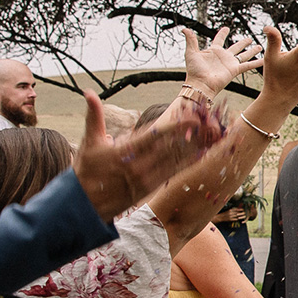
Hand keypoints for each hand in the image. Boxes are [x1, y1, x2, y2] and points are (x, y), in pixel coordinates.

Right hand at [74, 91, 226, 221]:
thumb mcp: (89, 142)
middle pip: (172, 147)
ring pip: (176, 160)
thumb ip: (94, 116)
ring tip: (212, 136)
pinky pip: (173, 173)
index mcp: (126, 152)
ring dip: (195, 147)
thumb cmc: (86, 172)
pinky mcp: (151, 188)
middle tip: (211, 123)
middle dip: (193, 134)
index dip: (177, 126)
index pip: (156, 136)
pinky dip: (188, 162)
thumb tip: (88, 92)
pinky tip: (202, 154)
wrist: (84, 206)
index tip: (193, 117)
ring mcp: (147, 178)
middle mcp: (140, 166)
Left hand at [181, 26, 262, 98]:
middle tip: (250, 38)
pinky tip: (264, 59)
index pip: (219, 39)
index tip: (226, 28)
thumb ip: (190, 40)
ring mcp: (230, 63)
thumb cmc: (194, 70)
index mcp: (213, 51)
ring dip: (252, 51)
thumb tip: (184, 28)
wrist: (201, 84)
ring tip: (259, 46)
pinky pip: (248, 65)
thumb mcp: (191, 52)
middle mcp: (223, 57)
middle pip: (236, 47)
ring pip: (244, 55)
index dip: (222, 33)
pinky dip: (256, 63)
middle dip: (243, 42)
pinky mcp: (235, 70)